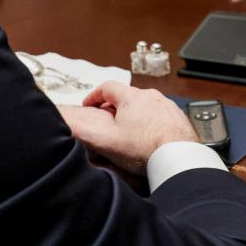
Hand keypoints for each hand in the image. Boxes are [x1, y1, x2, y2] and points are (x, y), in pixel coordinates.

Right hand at [57, 80, 197, 174]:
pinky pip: (160, 117)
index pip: (107, 87)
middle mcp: (151, 96)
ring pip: (144, 107)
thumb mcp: (106, 141)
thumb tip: (67, 124)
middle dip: (114, 108)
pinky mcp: (178, 119)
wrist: (178, 157)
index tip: (89, 105)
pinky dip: (151, 124)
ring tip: (128, 134)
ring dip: (134, 116)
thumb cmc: (144, 148)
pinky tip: (149, 140)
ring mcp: (167, 107)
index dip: (94, 96)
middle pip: (126, 97)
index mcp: (132, 97)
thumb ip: (83, 131)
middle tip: (107, 123)